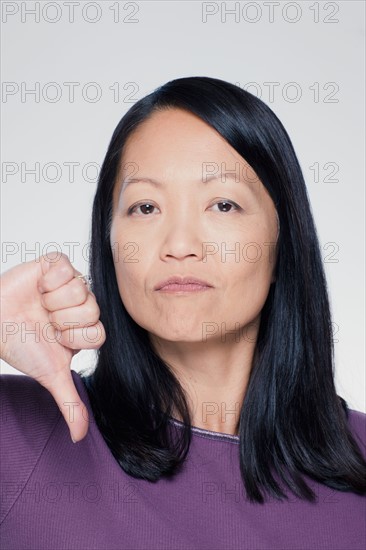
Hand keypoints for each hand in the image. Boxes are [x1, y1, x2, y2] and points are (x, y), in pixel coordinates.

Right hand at [0, 252, 105, 441]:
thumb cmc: (21, 346)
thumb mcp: (49, 375)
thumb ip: (69, 402)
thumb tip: (78, 437)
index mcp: (86, 329)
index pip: (98, 333)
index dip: (73, 338)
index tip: (55, 339)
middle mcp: (83, 305)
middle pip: (91, 310)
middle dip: (61, 320)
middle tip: (45, 321)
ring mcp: (71, 283)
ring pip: (79, 288)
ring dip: (52, 301)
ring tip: (39, 304)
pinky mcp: (56, 265)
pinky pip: (65, 266)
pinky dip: (48, 279)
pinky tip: (38, 287)